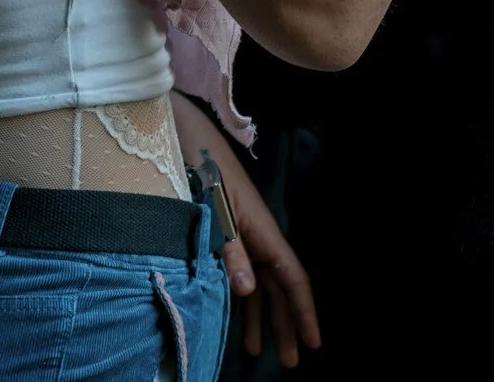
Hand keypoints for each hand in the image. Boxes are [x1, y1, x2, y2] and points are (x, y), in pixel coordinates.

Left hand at [172, 97, 320, 367]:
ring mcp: (242, 235)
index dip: (303, 310)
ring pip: (261, 283)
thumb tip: (247, 290)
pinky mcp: (224, 232)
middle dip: (286, 324)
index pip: (291, 277)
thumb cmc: (199, 166)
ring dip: (263, 317)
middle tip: (293, 361)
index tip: (313, 341)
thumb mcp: (213, 209)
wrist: (180, 134)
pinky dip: (242, 299)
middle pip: (280, 286)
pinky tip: (238, 319)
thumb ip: (230, 250)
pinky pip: (241, 273)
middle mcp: (258, 235)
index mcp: (262, 230)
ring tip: (260, 352)